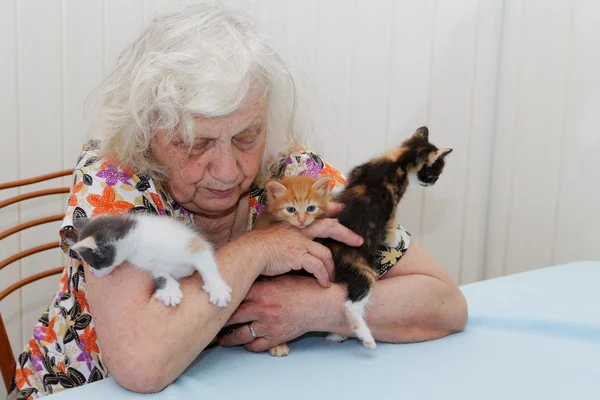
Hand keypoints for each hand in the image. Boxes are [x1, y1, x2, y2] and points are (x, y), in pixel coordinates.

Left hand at [219, 275, 340, 350]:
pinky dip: (248, 345)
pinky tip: (243, 344)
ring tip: (221, 340)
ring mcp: (266, 325)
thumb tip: (247, 281)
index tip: (213, 300)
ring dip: (228, 338)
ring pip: (240, 335)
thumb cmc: (304, 288)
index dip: (222, 299)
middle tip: (211, 322)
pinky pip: (256, 345)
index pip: (234, 295)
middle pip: (232, 317)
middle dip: (220, 320)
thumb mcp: (280, 279)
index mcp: (261, 292)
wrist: (321, 305)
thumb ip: (263, 283)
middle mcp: (260, 309)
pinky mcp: (274, 337)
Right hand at [252, 215, 362, 287]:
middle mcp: (299, 230)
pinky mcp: (298, 255)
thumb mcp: (273, 236)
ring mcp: (299, 242)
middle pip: (329, 226)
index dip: (331, 212)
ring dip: (330, 267)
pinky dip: (322, 275)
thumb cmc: (257, 248)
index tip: (341, 208)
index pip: (317, 216)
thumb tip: (290, 249)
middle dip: (346, 234)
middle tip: (358, 241)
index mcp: (295, 225)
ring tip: (331, 278)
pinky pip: (317, 266)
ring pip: (325, 253)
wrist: (249, 252)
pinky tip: (323, 283)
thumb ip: (286, 239)